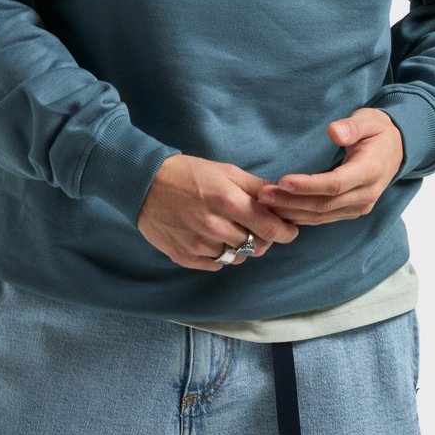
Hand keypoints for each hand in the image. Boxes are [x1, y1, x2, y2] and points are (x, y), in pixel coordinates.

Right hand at [137, 154, 298, 271]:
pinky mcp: (185, 257)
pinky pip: (215, 264)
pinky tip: (211, 236)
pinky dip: (219, 254)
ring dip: (240, 246)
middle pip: (256, 246)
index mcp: (228, 201)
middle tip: (257, 227)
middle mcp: (215, 226)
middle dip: (262, 238)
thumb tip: (281, 198)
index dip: (284, 232)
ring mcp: (199, 245)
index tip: (289, 231)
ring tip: (230, 229)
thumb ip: (254, 187)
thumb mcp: (225, 170)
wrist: (145, 183)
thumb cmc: (187, 173)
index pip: (270, 228)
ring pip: (236, 257)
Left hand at [257, 108, 403, 224]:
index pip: (335, 184)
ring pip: (322, 215)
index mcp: (370, 171)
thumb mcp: (369, 119)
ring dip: (292, 212)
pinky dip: (301, 216)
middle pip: (324, 204)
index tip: (283, 181)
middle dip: (291, 202)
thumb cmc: (379, 130)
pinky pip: (324, 217)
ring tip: (265, 204)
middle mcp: (366, 195)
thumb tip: (333, 131)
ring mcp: (359, 206)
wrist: (397, 148)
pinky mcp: (351, 210)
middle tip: (263, 195)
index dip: (308, 186)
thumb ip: (352, 126)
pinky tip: (281, 211)